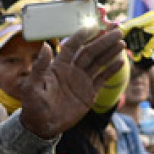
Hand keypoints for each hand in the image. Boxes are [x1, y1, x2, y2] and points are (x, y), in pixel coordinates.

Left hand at [18, 21, 124, 138]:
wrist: (42, 126)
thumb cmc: (33, 106)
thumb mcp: (31, 87)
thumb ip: (39, 67)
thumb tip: (45, 45)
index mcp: (57, 66)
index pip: (72, 46)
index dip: (81, 36)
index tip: (93, 26)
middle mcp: (71, 70)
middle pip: (89, 51)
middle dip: (102, 41)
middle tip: (117, 30)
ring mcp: (81, 80)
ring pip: (98, 62)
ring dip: (109, 52)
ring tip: (121, 42)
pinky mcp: (89, 92)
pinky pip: (102, 78)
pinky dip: (111, 70)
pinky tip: (121, 61)